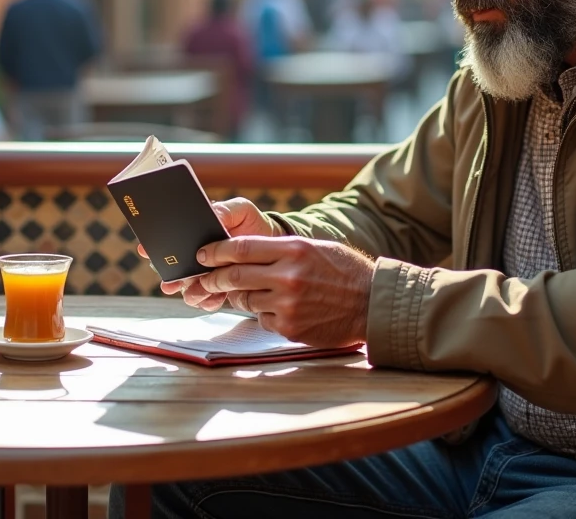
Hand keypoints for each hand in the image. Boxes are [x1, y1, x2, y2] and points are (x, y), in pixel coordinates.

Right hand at [136, 197, 278, 309]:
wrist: (272, 246)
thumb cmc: (252, 224)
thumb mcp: (240, 209)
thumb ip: (224, 210)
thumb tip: (210, 213)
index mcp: (194, 235)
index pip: (168, 240)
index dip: (153, 246)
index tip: (145, 250)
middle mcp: (194, 257)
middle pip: (173, 270)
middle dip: (171, 278)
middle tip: (172, 282)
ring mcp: (204, 276)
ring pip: (187, 289)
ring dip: (191, 291)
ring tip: (202, 289)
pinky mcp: (218, 291)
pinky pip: (206, 300)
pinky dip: (209, 300)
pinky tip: (217, 296)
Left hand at [196, 236, 373, 348]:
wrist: (373, 304)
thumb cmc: (346, 272)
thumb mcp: (316, 249)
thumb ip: (282, 250)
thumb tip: (245, 253)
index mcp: (294, 250)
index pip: (242, 248)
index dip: (216, 251)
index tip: (203, 254)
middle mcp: (288, 277)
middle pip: (235, 275)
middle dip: (214, 277)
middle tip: (205, 278)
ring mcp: (287, 305)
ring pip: (246, 300)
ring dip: (242, 296)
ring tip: (253, 292)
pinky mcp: (289, 328)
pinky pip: (262, 319)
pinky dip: (265, 314)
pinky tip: (281, 309)